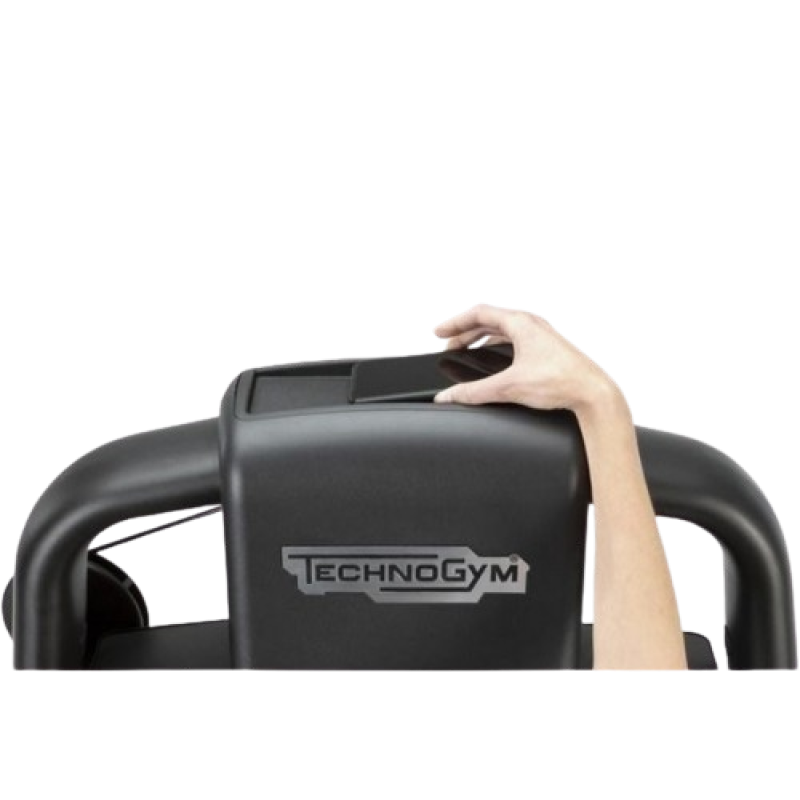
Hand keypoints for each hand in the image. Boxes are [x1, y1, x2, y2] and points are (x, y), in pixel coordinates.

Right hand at [432, 303, 625, 414]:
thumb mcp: (509, 387)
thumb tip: (449, 396)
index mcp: (520, 322)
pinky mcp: (548, 345)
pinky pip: (515, 335)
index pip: (478, 313)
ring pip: (502, 326)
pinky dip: (496, 341)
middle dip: (464, 329)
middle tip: (446, 340)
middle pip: (488, 318)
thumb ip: (474, 392)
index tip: (438, 332)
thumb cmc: (561, 382)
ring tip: (464, 346)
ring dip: (480, 334)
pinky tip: (492, 352)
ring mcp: (541, 332)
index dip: (454, 322)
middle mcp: (531, 322)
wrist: (594, 392)